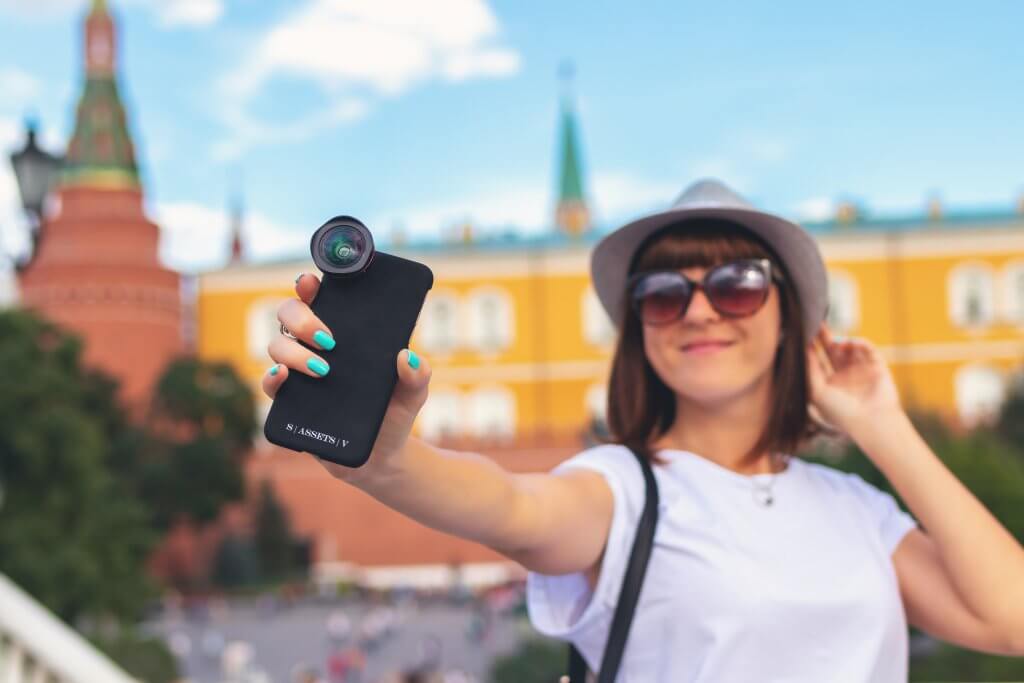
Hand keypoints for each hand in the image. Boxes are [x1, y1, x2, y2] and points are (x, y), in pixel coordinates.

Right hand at [262, 273, 431, 480]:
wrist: (383, 457)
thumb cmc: (394, 413)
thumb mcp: (414, 393)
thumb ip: (418, 375)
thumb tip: (408, 357)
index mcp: (343, 334)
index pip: (319, 299)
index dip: (309, 285)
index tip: (312, 282)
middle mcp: (315, 348)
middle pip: (289, 315)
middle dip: (302, 318)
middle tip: (329, 339)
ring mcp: (300, 374)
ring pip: (276, 346)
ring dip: (294, 351)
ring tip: (323, 369)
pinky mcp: (290, 404)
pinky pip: (269, 384)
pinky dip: (271, 377)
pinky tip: (284, 375)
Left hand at [806, 324, 903, 434]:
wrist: (872, 422)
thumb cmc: (841, 412)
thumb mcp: (817, 392)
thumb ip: (809, 369)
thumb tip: (803, 348)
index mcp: (828, 383)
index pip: (816, 360)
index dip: (809, 347)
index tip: (802, 333)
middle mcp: (843, 376)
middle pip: (831, 350)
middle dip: (824, 337)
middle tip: (816, 322)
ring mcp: (860, 370)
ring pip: (849, 348)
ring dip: (842, 342)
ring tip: (836, 342)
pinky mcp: (876, 366)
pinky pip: (868, 349)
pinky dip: (860, 343)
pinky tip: (851, 343)